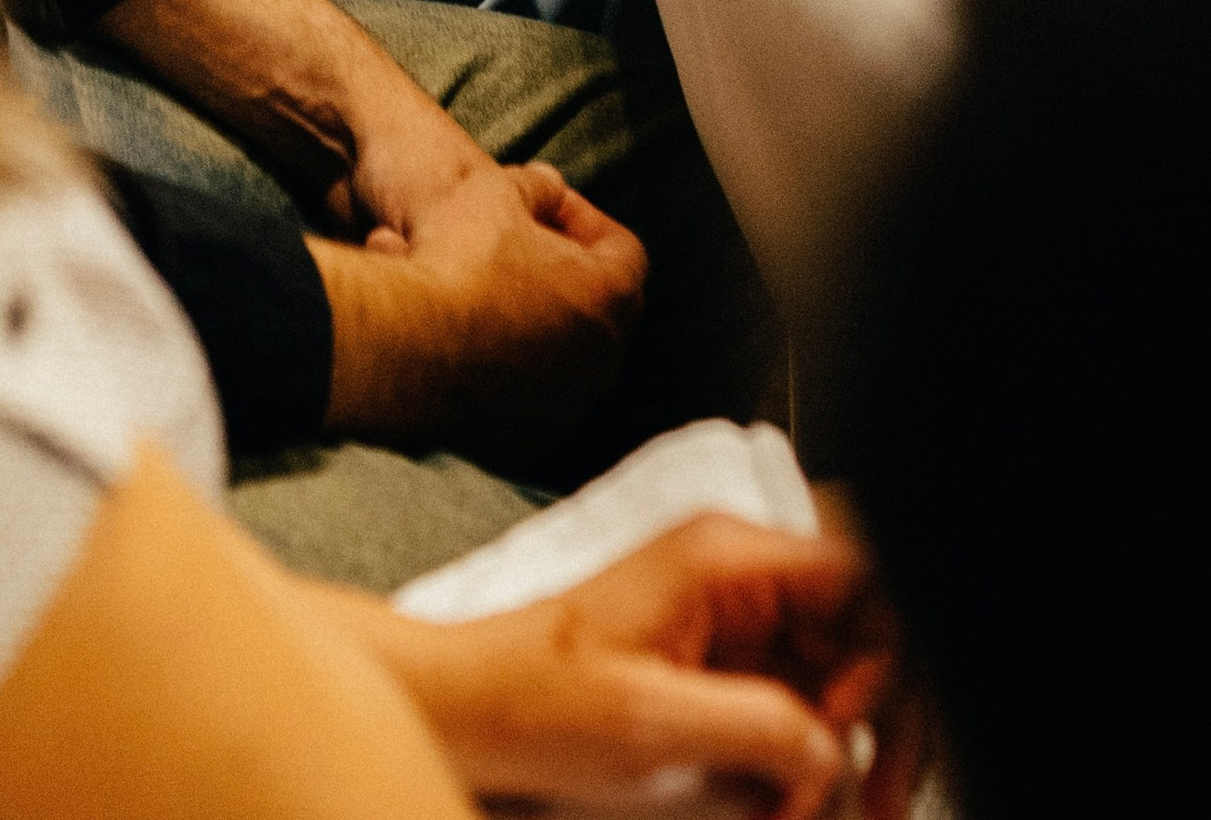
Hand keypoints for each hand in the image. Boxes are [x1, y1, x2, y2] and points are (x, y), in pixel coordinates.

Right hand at [314, 156, 644, 465]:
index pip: (625, 250)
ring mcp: (565, 408)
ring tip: (491, 301)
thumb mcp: (494, 193)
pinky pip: (532, 404)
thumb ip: (534, 187)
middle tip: (524, 255)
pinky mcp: (526, 443)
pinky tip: (471, 349)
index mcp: (608, 296)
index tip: (549, 209)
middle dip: (567, 279)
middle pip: (600, 310)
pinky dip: (513, 379)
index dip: (586, 221)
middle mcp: (601, 360)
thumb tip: (546, 184)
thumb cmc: (457, 262)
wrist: (404, 345)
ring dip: (540, 331)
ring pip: (567, 361)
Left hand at [386, 515, 915, 819]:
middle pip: (867, 632)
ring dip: (845, 756)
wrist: (466, 709)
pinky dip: (807, 767)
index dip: (887, 653)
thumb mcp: (648, 718)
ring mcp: (736, 624)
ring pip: (842, 680)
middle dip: (885, 722)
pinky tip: (785, 811)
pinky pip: (800, 712)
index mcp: (724, 559)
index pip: (861, 576)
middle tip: (878, 804)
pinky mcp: (725, 671)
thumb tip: (839, 750)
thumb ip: (759, 727)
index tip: (855, 729)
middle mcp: (741, 578)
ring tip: (812, 817)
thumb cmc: (533, 697)